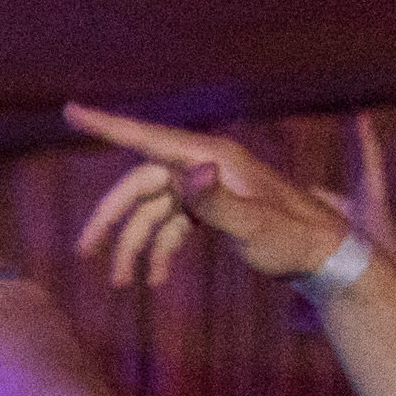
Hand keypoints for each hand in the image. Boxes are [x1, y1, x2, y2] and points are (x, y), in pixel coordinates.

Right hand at [65, 103, 365, 288]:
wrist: (326, 255)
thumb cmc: (293, 240)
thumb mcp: (254, 225)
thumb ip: (218, 200)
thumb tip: (190, 173)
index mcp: (212, 158)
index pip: (147, 139)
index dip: (106, 126)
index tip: (69, 111)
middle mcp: (206, 166)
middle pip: (140, 185)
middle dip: (110, 220)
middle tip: (84, 254)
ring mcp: (209, 187)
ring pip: (152, 211)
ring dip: (133, 246)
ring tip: (122, 284)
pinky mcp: (214, 209)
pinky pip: (172, 226)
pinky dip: (159, 252)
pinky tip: (155, 282)